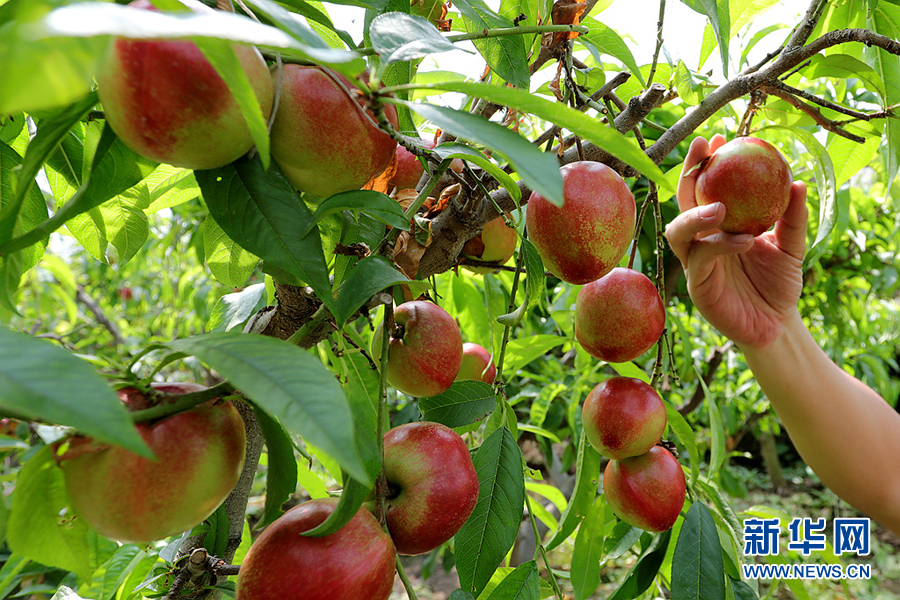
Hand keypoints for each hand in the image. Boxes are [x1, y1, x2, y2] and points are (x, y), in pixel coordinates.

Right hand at [665, 135, 807, 349]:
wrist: (776, 325)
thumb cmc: (779, 284)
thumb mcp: (792, 246)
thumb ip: (792, 217)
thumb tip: (797, 181)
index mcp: (717, 227)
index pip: (704, 190)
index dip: (705, 164)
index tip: (717, 139)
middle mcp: (700, 241)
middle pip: (682, 203)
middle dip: (690, 175)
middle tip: (705, 152)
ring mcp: (695, 263)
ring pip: (679, 232)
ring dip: (696, 215)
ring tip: (721, 207)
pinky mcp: (697, 286)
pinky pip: (701, 260)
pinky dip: (720, 246)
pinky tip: (743, 240)